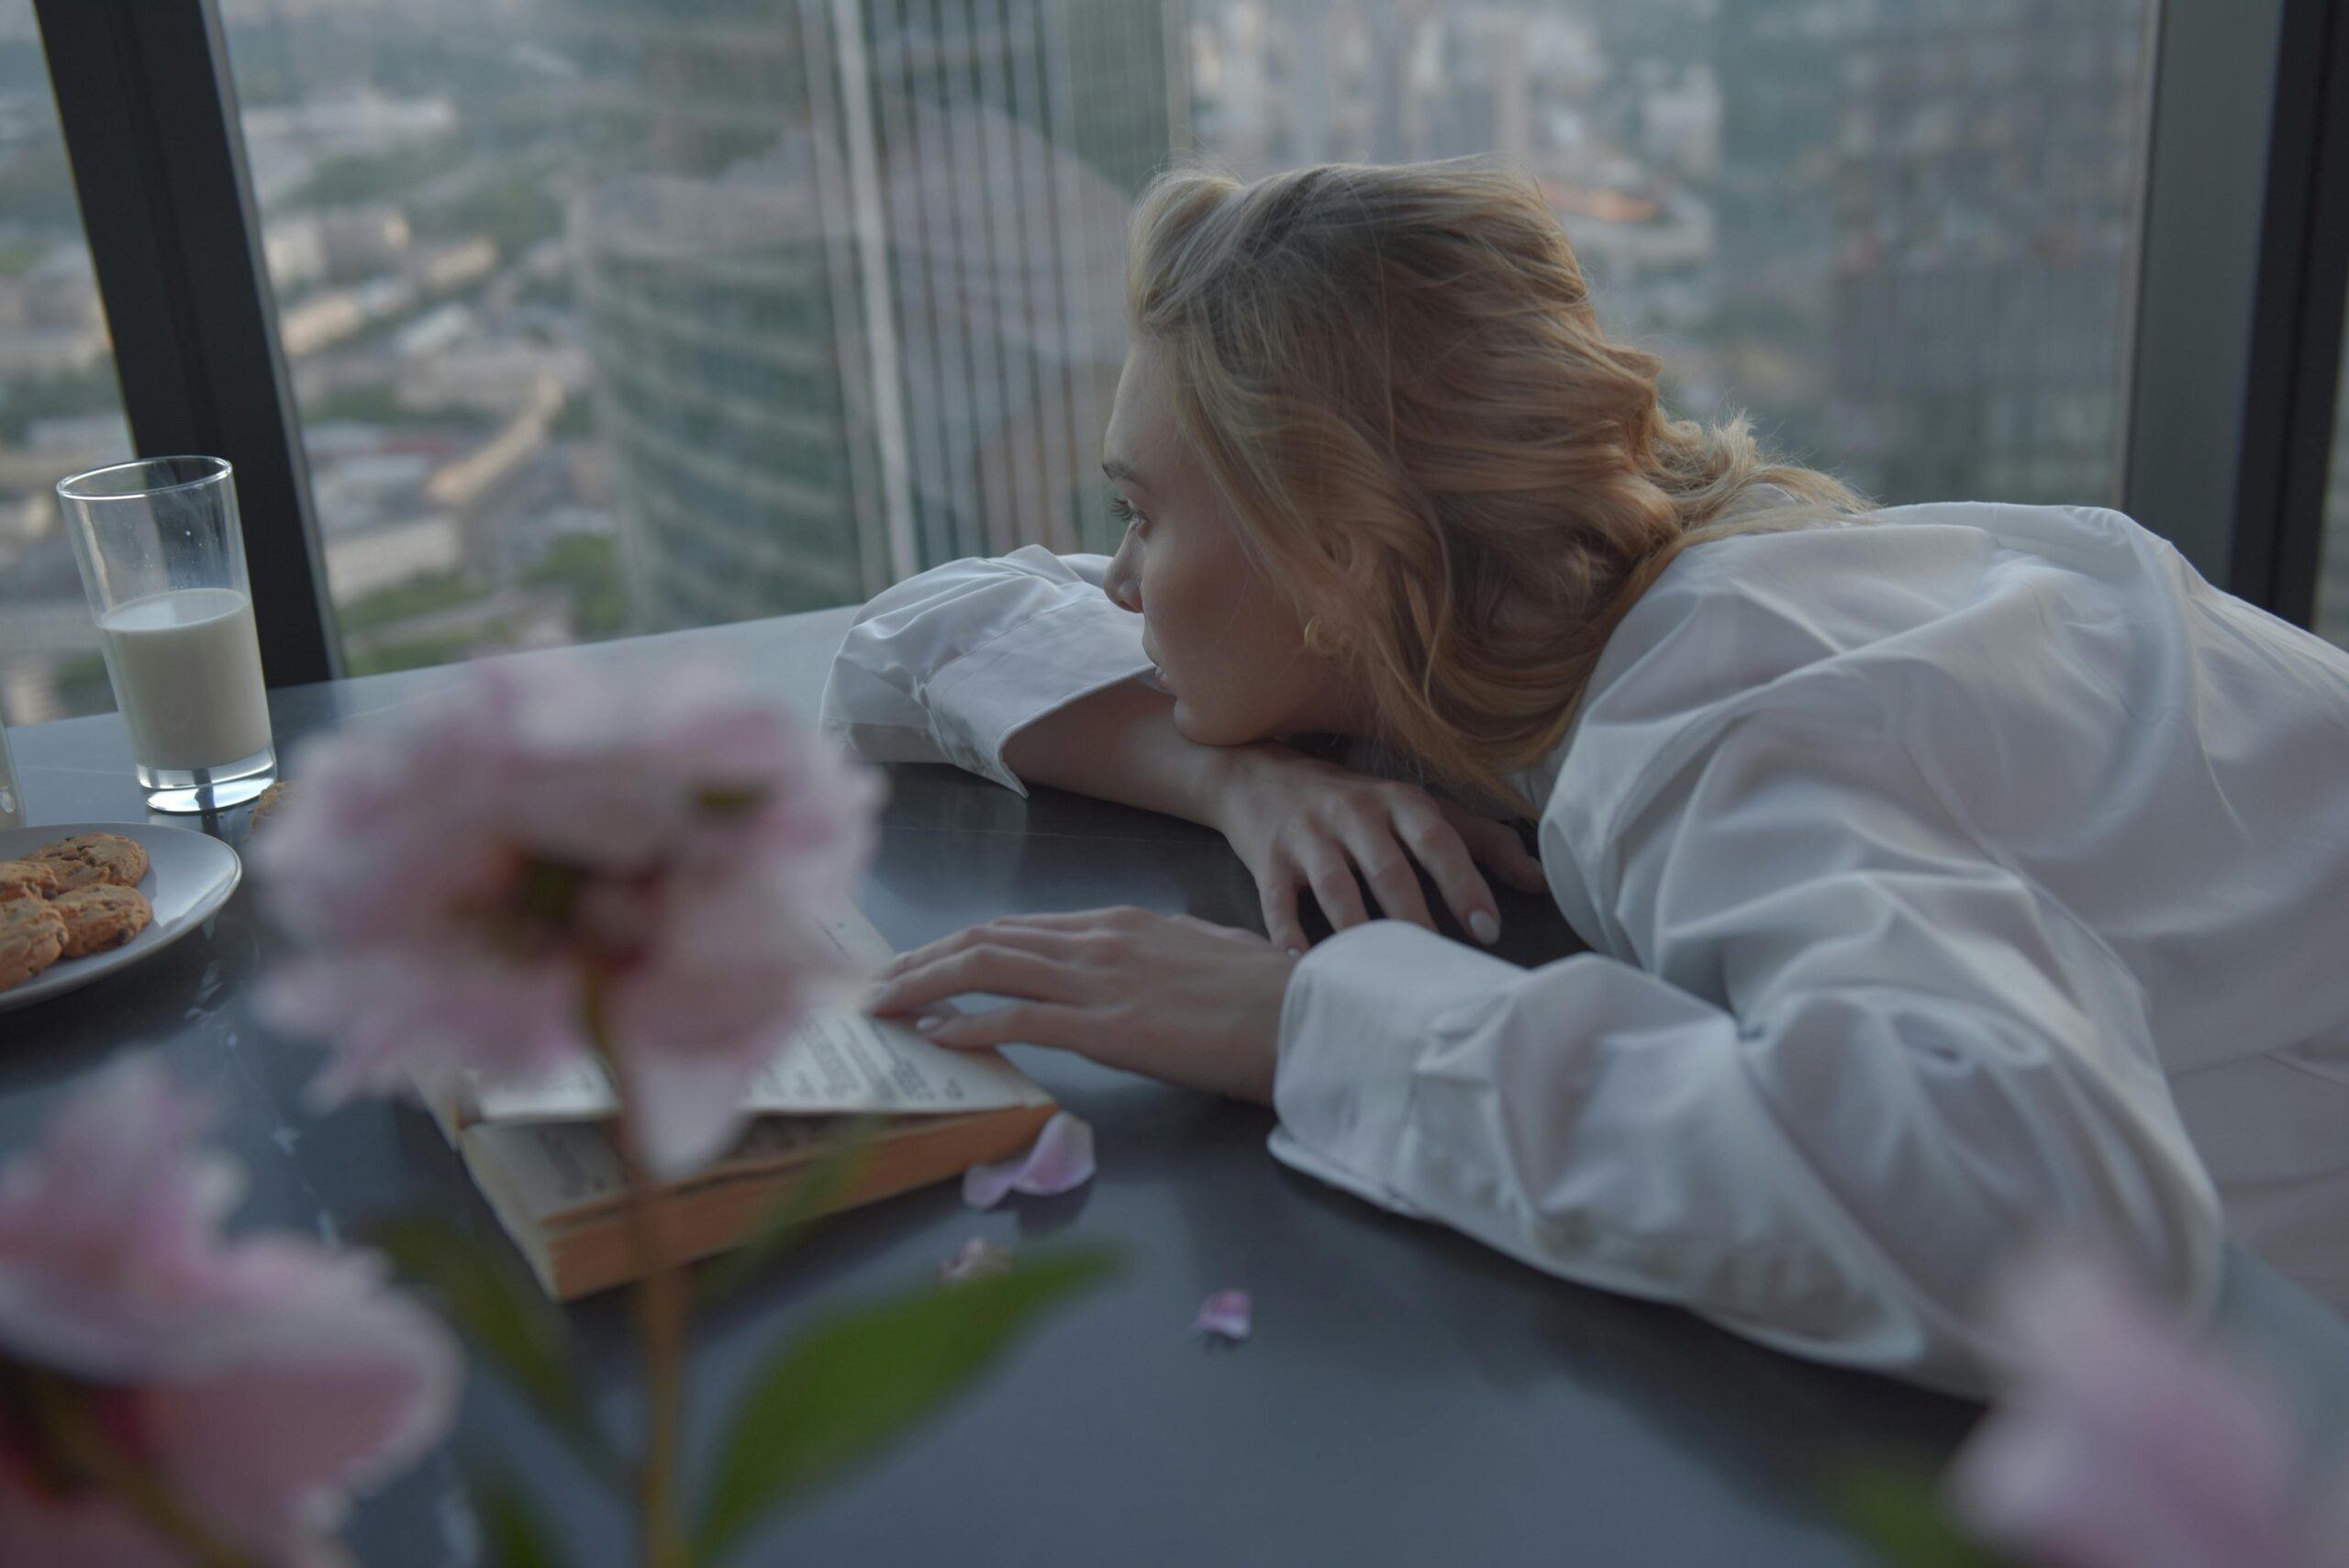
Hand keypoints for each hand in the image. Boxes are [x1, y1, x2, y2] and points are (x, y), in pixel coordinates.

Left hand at [867, 906, 1294, 1102]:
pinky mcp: (1111, 1027)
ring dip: (924, 985)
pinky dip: (969, 1024)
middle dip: (921, 960)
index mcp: (1119, 924)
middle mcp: (1100, 940)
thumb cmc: (1268, 996)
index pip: (1016, 929)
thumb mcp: (1196, 959)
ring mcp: (1102, 980)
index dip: (958, 946)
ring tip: (880, 1004)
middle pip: (986, 939)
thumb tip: (1120, 976)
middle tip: (874, 984)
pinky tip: (935, 1035)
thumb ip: (1146, 962)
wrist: (1311, 1016)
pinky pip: (1020, 1018)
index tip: (919, 965)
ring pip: (988, 967)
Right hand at [1206, 745, 1546, 953]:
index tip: (1487, 928)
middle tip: (1436, 963)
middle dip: (1415, 916)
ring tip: (1376, 973)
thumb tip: (1541, 880)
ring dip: (1358, 930)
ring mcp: (1308, 836)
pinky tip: (1303, 963)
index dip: (1464, 883)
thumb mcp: (1416, 808)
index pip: (1438, 840)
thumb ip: (1481, 840)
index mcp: (1398, 800)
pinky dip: (1288, 934)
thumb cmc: (1356, 803)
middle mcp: (1353, 812)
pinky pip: (1278, 902)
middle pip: (1389, 869)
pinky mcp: (1267, 859)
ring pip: (1335, 888)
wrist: (1260, 777)